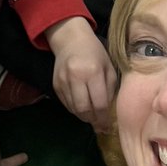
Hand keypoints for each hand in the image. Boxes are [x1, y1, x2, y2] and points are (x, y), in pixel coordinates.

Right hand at [46, 16, 116, 132]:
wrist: (71, 40)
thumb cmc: (95, 53)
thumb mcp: (108, 67)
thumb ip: (111, 89)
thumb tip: (109, 113)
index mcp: (93, 71)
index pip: (99, 103)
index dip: (104, 117)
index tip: (107, 124)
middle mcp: (76, 77)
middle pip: (84, 109)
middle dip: (93, 120)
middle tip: (99, 123)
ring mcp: (63, 81)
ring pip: (74, 109)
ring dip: (84, 116)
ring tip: (91, 116)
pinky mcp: (55, 84)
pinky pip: (66, 104)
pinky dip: (75, 109)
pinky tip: (82, 106)